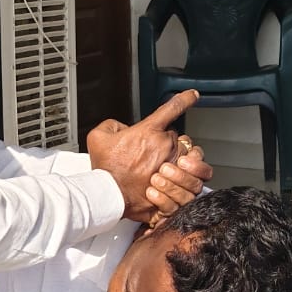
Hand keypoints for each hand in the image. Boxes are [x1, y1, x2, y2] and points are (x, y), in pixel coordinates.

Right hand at [87, 91, 208, 221]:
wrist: (109, 196)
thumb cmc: (105, 169)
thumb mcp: (98, 136)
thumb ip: (113, 125)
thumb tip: (122, 129)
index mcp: (149, 131)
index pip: (173, 108)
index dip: (185, 98)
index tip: (193, 95)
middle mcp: (165, 146)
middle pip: (179, 136)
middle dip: (169, 142)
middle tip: (152, 154)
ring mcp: (173, 166)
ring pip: (190, 157)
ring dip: (180, 161)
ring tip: (166, 169)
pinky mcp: (175, 184)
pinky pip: (190, 179)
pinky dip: (183, 180)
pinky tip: (172, 184)